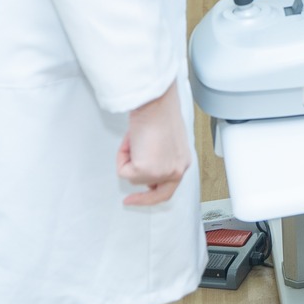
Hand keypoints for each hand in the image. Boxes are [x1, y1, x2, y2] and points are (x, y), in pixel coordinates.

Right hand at [116, 80, 190, 206]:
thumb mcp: (163, 140)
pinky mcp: (145, 171)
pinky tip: (132, 140)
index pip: (170, 185)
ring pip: (135, 178)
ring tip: (136, 139)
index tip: (142, 195)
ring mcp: (161, 172)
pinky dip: (121, 156)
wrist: (156, 103)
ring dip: (129, 159)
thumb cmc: (160, 111)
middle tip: (128, 201)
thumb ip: (158, 156)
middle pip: (158, 195)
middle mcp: (177, 169)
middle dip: (140, 199)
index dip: (155, 193)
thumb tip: (143, 161)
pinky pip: (123, 171)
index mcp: (182, 160)